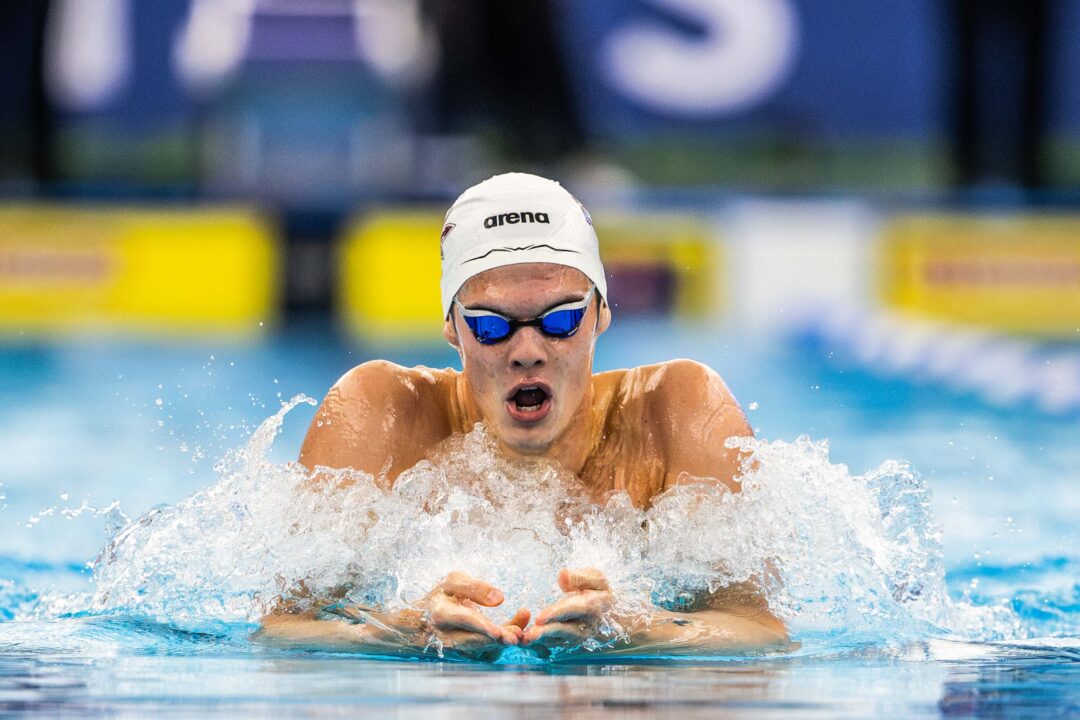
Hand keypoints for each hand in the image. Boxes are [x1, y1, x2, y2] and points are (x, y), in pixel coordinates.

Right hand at [358, 571, 528, 660]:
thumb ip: (475, 587)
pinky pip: (487, 651)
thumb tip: (500, 598)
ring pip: (483, 649)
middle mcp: (447, 636)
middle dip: (496, 640)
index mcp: (441, 613)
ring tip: (521, 633)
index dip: (482, 626)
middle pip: (475, 641)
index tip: (499, 632)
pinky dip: (503, 642)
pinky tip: (518, 631)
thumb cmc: (442, 596)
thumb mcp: (452, 582)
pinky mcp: (466, 655)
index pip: (464, 620)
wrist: (425, 618)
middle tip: (516, 637)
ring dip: (503, 642)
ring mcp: (456, 649)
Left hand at [523, 567, 613, 654]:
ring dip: (538, 642)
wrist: (610, 614)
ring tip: (522, 641)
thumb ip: (580, 577)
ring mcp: (575, 637)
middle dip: (545, 633)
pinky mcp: (567, 643)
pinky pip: (551, 647)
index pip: (572, 610)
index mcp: (591, 606)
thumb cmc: (599, 591)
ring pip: (555, 641)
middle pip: (562, 631)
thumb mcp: (597, 578)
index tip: (540, 618)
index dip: (556, 613)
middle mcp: (583, 625)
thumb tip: (562, 576)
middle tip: (529, 636)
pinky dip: (537, 647)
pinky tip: (522, 643)